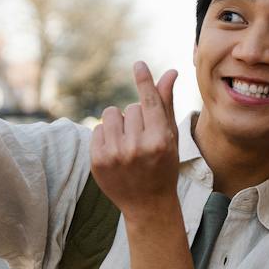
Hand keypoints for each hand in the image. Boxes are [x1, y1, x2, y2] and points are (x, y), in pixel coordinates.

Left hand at [90, 62, 181, 218]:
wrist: (148, 205)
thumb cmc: (163, 167)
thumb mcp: (170, 137)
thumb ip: (166, 103)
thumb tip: (169, 72)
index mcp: (160, 140)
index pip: (150, 102)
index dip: (144, 81)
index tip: (138, 64)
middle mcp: (137, 147)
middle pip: (131, 108)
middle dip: (137, 118)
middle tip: (144, 140)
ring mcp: (115, 154)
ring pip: (111, 114)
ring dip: (119, 123)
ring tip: (127, 142)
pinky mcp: (97, 160)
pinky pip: (97, 129)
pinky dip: (106, 136)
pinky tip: (116, 152)